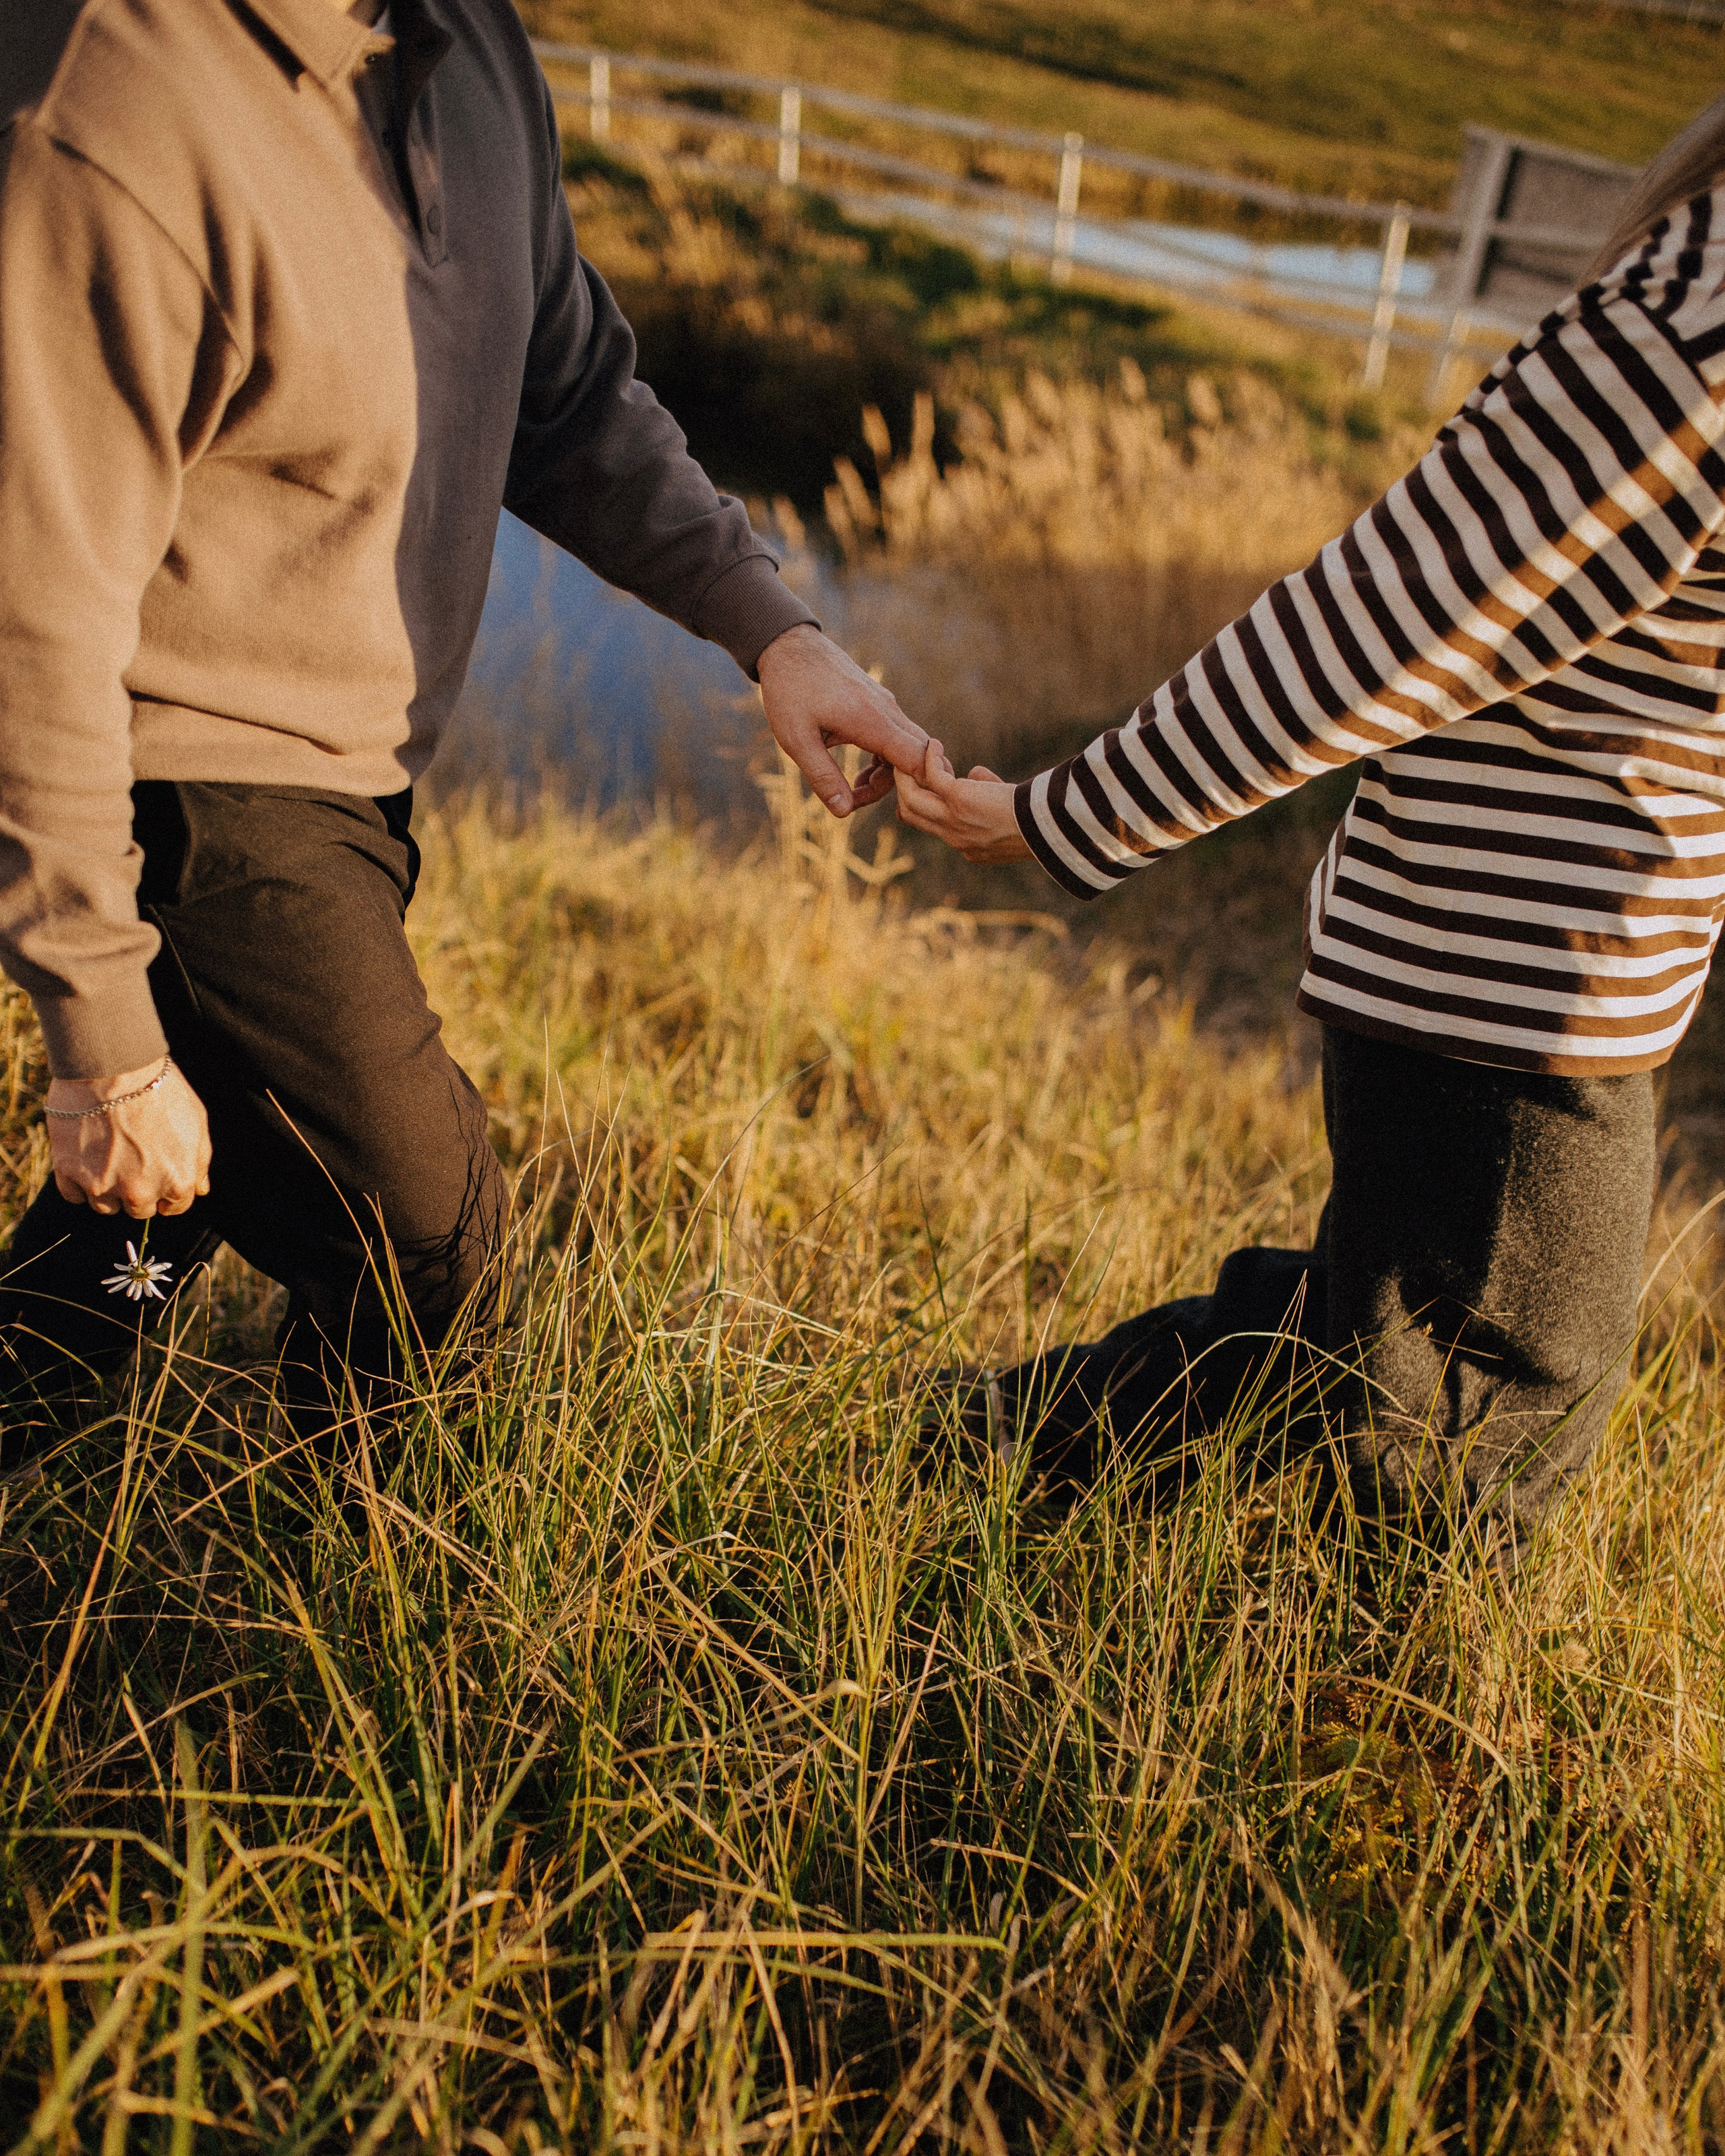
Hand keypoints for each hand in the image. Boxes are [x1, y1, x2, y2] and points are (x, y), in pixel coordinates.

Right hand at [47, 1060, 212, 1219]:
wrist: (113, 1066)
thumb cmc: (159, 1090)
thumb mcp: (196, 1122)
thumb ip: (199, 1162)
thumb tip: (200, 1189)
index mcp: (176, 1181)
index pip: (174, 1206)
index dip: (167, 1191)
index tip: (157, 1175)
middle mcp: (139, 1191)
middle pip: (139, 1209)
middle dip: (137, 1190)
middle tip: (131, 1160)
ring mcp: (101, 1185)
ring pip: (105, 1206)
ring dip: (107, 1189)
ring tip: (108, 1156)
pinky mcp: (69, 1173)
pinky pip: (73, 1195)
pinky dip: (78, 1183)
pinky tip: (86, 1159)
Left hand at [757, 624, 928, 816]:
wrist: (788, 645)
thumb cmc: (789, 690)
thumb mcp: (797, 740)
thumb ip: (823, 777)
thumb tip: (844, 812)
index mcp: (871, 720)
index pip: (918, 761)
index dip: (915, 788)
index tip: (878, 801)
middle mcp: (887, 710)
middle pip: (917, 757)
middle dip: (897, 786)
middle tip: (856, 798)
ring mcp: (885, 704)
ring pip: (909, 747)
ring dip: (888, 774)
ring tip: (852, 788)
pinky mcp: (879, 701)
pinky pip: (898, 736)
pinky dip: (886, 759)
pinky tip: (860, 770)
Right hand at [894, 740, 1033, 862]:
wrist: (1047, 829)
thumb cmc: (1037, 821)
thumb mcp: (1007, 815)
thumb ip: (988, 792)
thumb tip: (975, 772)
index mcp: (967, 846)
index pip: (932, 828)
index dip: (921, 805)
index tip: (921, 784)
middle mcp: (954, 838)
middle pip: (911, 814)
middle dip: (904, 789)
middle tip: (904, 766)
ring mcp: (953, 820)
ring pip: (912, 798)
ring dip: (906, 774)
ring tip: (908, 754)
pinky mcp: (958, 798)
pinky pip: (932, 775)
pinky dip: (930, 757)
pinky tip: (935, 744)